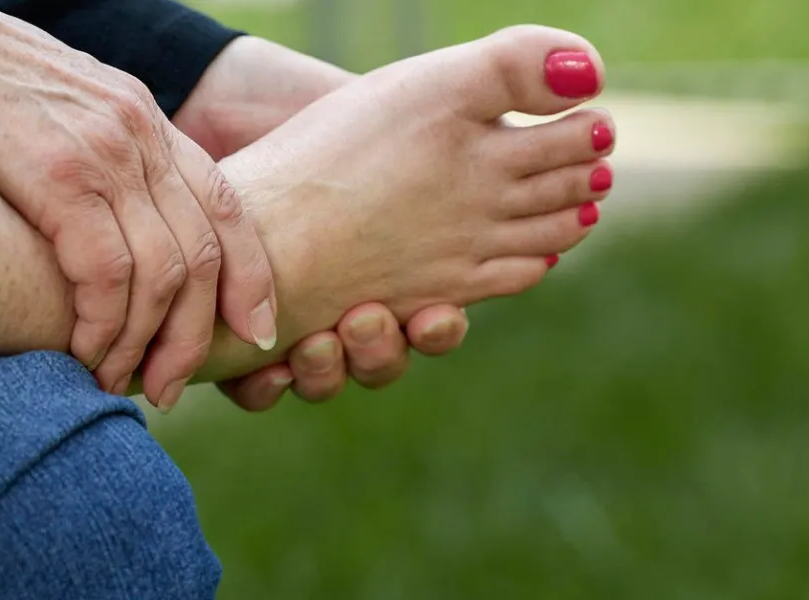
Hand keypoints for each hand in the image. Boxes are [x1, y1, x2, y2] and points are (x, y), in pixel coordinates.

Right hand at [0, 3, 277, 409]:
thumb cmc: (1, 94)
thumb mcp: (82, 114)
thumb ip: (118, 164)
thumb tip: (128, 235)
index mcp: (153, 128)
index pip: (228, 208)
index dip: (252, 277)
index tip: (257, 332)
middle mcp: (143, 142)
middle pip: (202, 256)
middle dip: (193, 336)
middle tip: (171, 386)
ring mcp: (107, 159)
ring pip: (160, 274)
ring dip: (141, 344)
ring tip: (118, 381)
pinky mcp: (60, 179)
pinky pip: (105, 273)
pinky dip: (101, 325)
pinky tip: (83, 351)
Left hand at [174, 35, 469, 406]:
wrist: (234, 120)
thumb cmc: (326, 127)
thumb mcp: (417, 113)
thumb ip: (484, 124)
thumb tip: (574, 99)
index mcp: (398, 272)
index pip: (434, 325)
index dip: (439, 330)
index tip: (435, 313)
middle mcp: (348, 304)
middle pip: (381, 362)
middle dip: (382, 354)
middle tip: (368, 320)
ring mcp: (293, 319)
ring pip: (326, 379)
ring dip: (328, 372)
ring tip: (317, 338)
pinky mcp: (237, 329)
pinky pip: (258, 388)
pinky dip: (266, 385)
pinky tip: (267, 363)